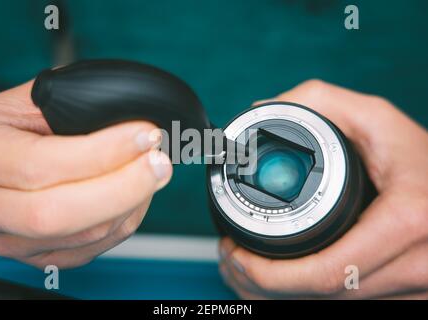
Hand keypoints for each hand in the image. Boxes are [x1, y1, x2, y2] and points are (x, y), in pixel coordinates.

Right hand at [0, 81, 171, 268]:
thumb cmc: (5, 130)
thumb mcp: (24, 104)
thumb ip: (69, 105)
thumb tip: (129, 116)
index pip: (41, 165)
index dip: (103, 152)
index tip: (145, 133)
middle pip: (61, 214)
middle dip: (125, 186)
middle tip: (159, 161)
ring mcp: (12, 239)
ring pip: (85, 234)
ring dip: (133, 201)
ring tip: (152, 170)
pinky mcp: (39, 255)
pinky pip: (94, 246)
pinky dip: (126, 219)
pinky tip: (135, 195)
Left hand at [219, 80, 427, 298]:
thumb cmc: (416, 153)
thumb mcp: (371, 116)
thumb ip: (315, 102)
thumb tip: (258, 115)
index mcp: (408, 220)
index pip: (326, 271)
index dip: (269, 274)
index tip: (235, 253)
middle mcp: (419, 264)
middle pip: (324, 297)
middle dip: (264, 287)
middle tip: (232, 262)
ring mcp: (420, 289)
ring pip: (333, 308)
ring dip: (280, 298)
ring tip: (246, 274)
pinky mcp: (412, 297)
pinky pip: (350, 307)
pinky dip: (308, 300)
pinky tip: (283, 286)